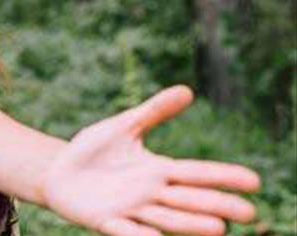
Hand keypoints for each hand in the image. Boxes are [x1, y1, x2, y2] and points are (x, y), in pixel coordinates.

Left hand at [40, 85, 260, 235]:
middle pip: (189, 200)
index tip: (254, 181)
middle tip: (249, 213)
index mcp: (158, 170)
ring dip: (190, 224)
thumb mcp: (123, 126)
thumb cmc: (93, 150)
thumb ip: (154, 111)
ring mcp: (130, 210)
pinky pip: (125, 231)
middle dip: (217, 205)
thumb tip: (188, 90)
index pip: (197, 173)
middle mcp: (150, 194)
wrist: (57, 171)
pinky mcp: (106, 222)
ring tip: (219, 229)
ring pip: (166, 219)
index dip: (223, 177)